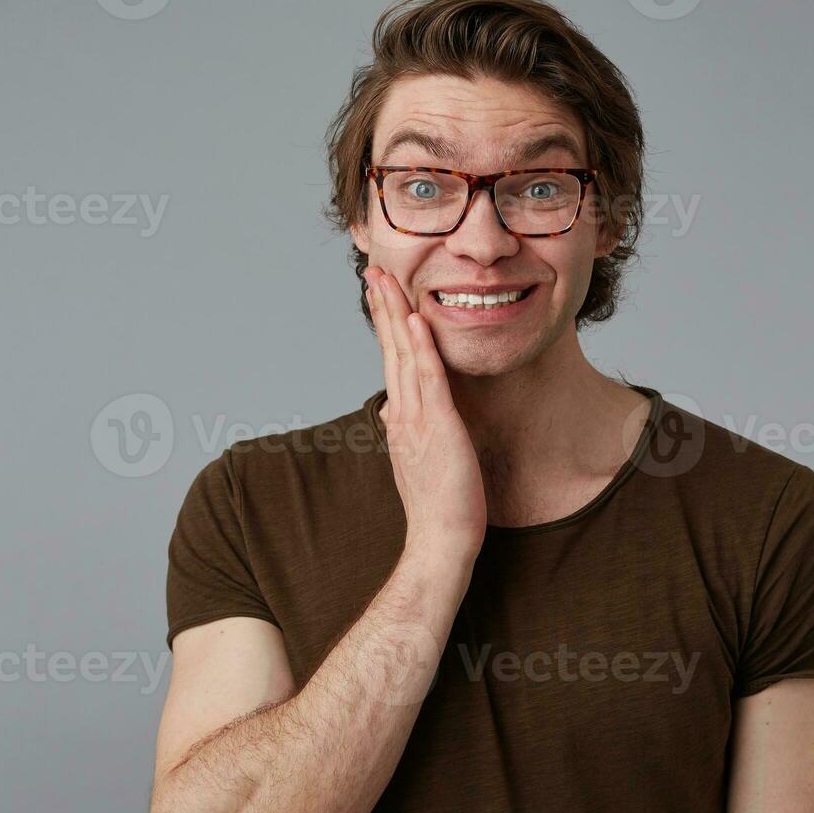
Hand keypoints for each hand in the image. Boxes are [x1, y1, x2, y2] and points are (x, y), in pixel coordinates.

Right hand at [366, 266, 486, 559]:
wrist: (440, 540)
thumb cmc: (438, 506)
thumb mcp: (417, 460)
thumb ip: (405, 431)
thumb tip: (392, 411)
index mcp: (400, 419)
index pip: (390, 362)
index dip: (385, 326)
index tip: (379, 295)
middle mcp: (402, 413)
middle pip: (389, 350)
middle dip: (382, 308)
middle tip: (373, 272)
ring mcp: (416, 419)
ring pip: (402, 356)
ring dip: (395, 315)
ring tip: (387, 281)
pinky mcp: (438, 427)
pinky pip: (429, 379)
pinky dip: (421, 347)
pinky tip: (418, 320)